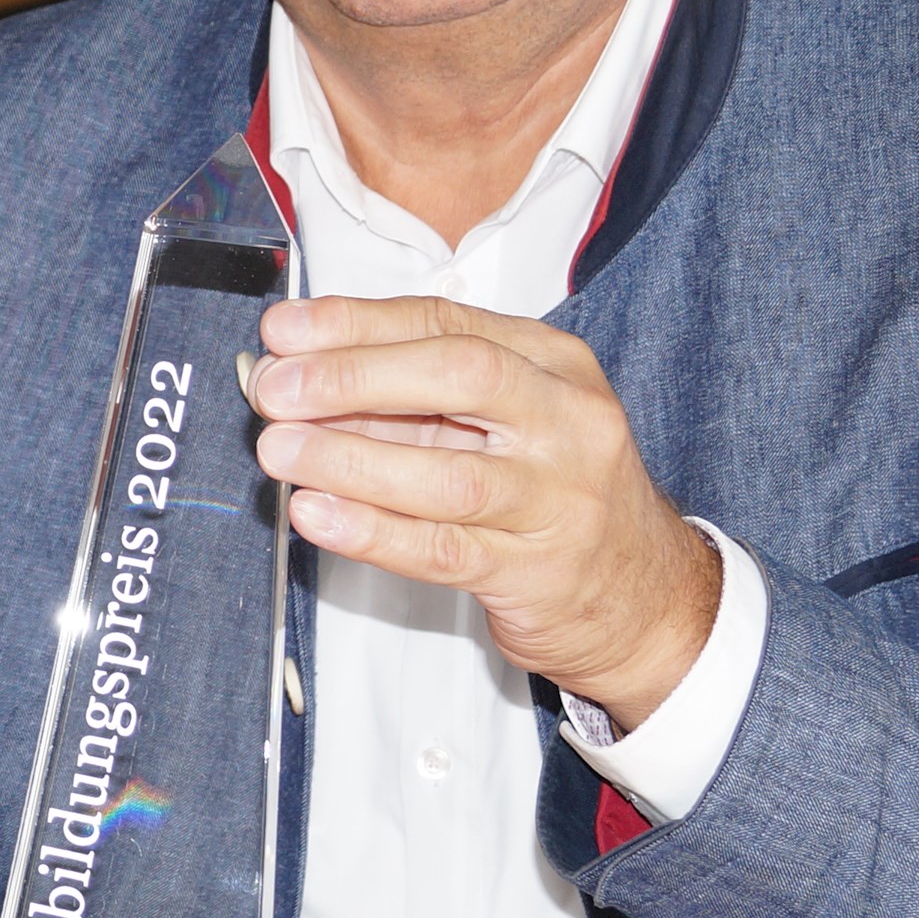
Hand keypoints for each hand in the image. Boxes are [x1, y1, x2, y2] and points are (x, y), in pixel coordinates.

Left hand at [243, 293, 717, 727]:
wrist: (642, 595)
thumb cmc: (552, 492)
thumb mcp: (501, 421)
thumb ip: (412, 395)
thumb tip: (298, 371)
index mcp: (554, 364)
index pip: (446, 322)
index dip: (357, 323)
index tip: (284, 331)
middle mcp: (569, 421)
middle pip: (459, 378)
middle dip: (354, 377)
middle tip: (275, 389)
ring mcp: (561, 499)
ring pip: (448, 472)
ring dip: (350, 459)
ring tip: (279, 452)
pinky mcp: (538, 572)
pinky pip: (442, 548)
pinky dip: (371, 530)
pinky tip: (317, 515)